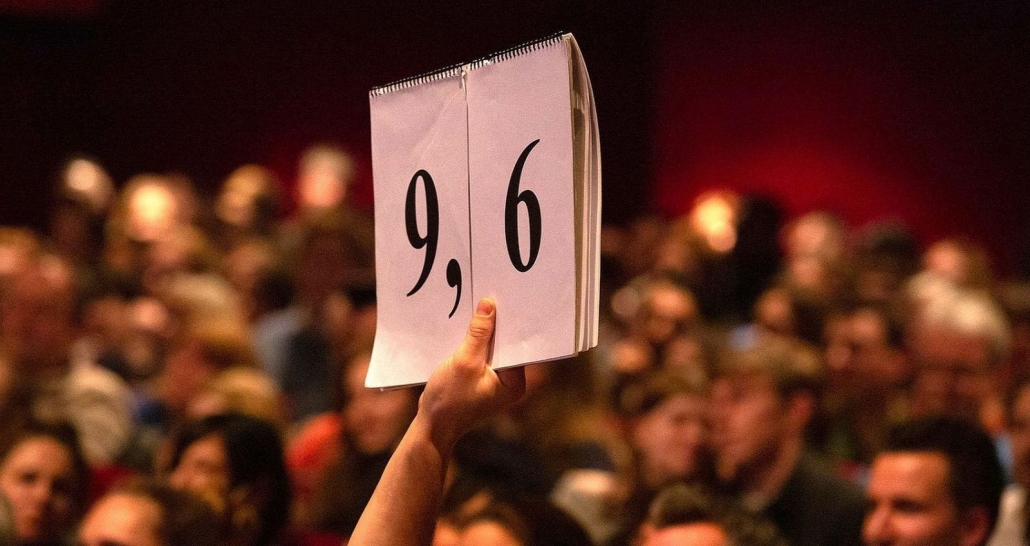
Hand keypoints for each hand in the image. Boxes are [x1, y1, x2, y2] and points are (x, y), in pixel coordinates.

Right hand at [415, 298, 525, 450]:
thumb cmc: (448, 400)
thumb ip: (478, 334)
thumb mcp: (464, 362)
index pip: (517, 344)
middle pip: (506, 344)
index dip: (510, 321)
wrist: (432, 427)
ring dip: (484, 333)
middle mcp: (510, 381)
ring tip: (478, 307)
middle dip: (496, 325)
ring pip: (493, 348)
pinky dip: (475, 343)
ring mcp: (496, 381)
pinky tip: (467, 328)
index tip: (504, 298)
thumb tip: (489, 305)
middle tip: (490, 297)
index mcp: (514, 382)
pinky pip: (483, 355)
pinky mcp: (483, 379)